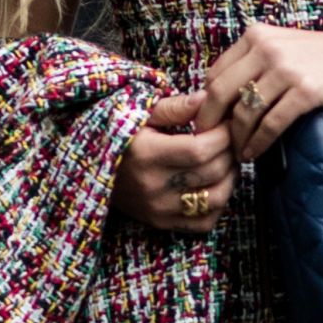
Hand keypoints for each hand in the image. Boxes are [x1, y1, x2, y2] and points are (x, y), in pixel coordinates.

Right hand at [113, 92, 236, 233]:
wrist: (90, 168)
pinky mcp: (161, 223)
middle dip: (230, 152)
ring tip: (228, 160)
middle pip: (211, 172)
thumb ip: (175, 107)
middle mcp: (152, 185)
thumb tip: (207, 99)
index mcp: (146, 154)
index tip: (226, 123)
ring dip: (231, 178)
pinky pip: (204, 222)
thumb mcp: (141, 113)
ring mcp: (158, 209)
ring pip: (215, 199)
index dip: (222, 136)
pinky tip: (216, 184)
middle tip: (232, 138)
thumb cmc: (120, 135)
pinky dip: (219, 204)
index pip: (200, 149)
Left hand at [200, 19, 322, 164]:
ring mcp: (287, 69)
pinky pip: (271, 124)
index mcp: (257, 36)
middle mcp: (267, 48)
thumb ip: (255, 62)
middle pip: (220, 93)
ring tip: (237, 153)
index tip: (208, 124)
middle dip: (212, 124)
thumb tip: (221, 96)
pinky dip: (258, 143)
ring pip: (245, 112)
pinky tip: (255, 153)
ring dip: (237, 139)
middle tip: (212, 144)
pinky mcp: (306, 90)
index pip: (215, 73)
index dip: (206, 103)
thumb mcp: (285, 47)